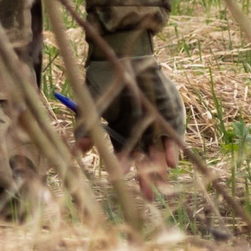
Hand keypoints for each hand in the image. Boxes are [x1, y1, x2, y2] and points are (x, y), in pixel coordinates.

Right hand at [81, 43, 186, 196]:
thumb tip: (77, 152)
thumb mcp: (90, 103)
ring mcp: (156, 124)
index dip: (122, 166)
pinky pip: (173, 136)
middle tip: (149, 196)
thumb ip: (84, 127)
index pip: (123, 154)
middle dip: (147, 177)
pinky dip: (173, 149)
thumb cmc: (104, 78)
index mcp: (120, 130)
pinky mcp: (171, 117)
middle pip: (144, 158)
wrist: (124, 55)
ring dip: (161, 168)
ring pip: (160, 152)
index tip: (120, 178)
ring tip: (163, 186)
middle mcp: (139, 131)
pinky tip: (172, 162)